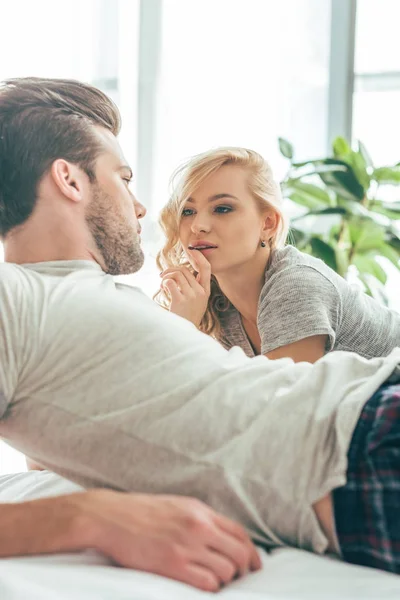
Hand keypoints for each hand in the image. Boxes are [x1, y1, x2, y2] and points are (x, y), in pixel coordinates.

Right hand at [77, 490, 261, 591]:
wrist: (110, 516)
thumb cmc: (141, 512)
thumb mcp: (177, 506)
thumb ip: (200, 518)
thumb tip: (222, 536)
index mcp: (200, 510)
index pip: (240, 532)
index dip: (251, 552)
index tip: (253, 564)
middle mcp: (198, 526)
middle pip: (239, 553)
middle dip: (244, 569)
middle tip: (238, 578)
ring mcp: (186, 545)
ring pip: (227, 570)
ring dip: (225, 580)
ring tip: (215, 580)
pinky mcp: (173, 564)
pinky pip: (207, 583)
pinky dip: (210, 587)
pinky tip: (202, 585)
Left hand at [161, 249, 210, 326]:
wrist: (185, 332)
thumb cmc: (188, 315)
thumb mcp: (197, 300)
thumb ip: (193, 287)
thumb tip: (181, 271)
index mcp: (205, 290)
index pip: (206, 268)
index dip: (199, 257)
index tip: (191, 249)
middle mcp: (200, 292)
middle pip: (185, 270)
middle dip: (171, 270)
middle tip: (163, 275)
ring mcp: (191, 296)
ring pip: (177, 275)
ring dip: (166, 276)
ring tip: (163, 283)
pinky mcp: (180, 300)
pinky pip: (170, 283)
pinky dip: (164, 283)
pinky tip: (163, 289)